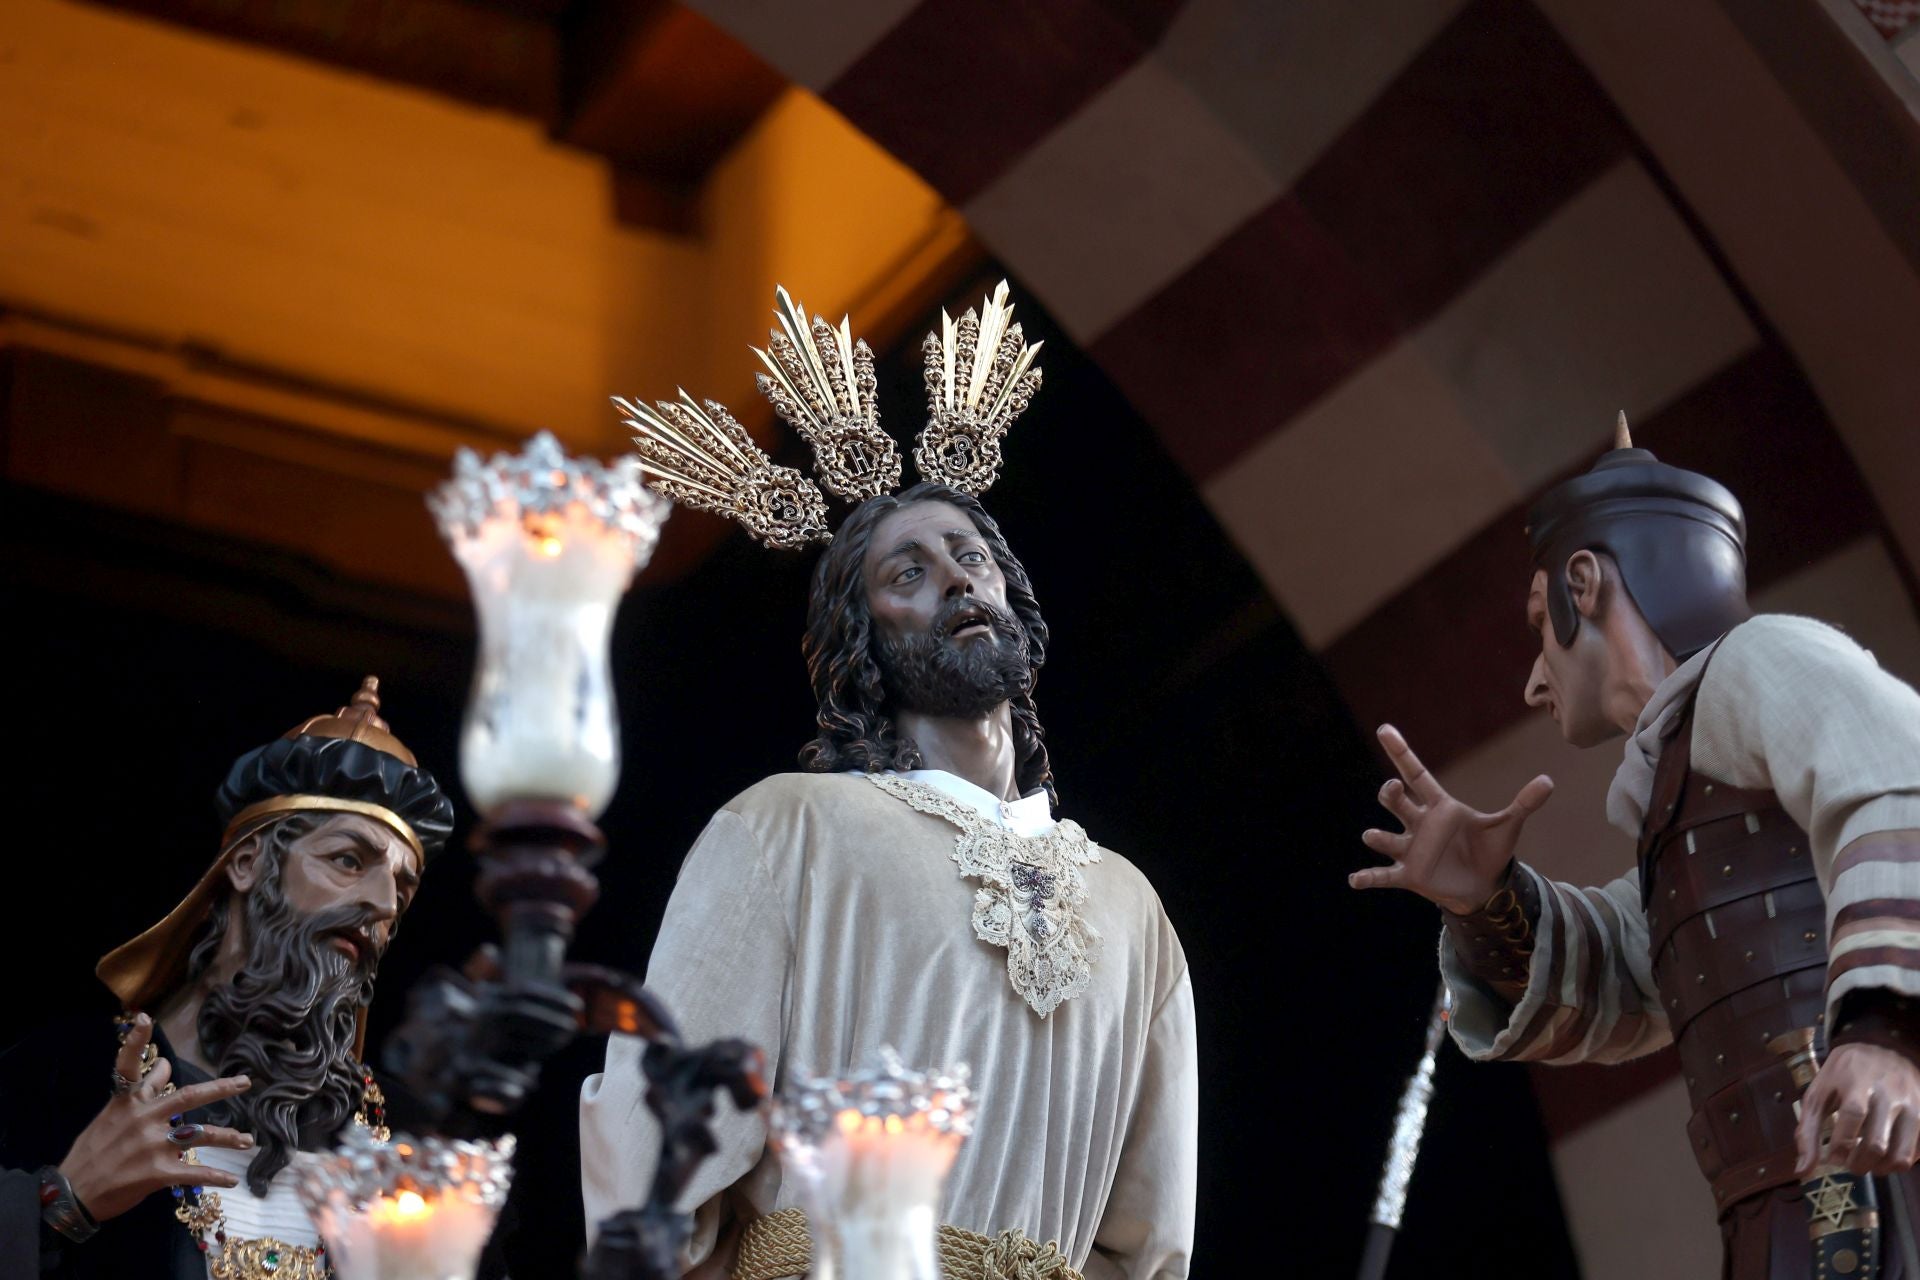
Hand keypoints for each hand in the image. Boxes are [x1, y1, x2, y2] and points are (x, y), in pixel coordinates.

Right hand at [57, 1013, 255, 1222]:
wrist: (72, 1195)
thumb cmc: (92, 1154)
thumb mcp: (110, 1116)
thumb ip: (142, 1091)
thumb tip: (167, 1063)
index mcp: (128, 1103)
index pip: (131, 1067)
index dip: (136, 1042)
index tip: (143, 1018)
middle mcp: (143, 1118)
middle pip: (189, 1097)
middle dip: (220, 1088)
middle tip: (245, 1082)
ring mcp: (152, 1146)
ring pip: (201, 1134)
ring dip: (228, 1137)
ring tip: (247, 1140)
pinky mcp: (158, 1173)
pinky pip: (194, 1172)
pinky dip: (215, 1176)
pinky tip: (231, 1179)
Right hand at [1350, 725, 1554, 914]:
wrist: (1484, 886)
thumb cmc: (1490, 851)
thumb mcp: (1507, 826)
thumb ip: (1523, 804)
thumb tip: (1549, 781)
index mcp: (1440, 807)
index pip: (1416, 774)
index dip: (1401, 753)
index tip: (1385, 729)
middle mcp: (1419, 824)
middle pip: (1397, 801)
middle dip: (1390, 794)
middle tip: (1392, 789)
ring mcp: (1411, 850)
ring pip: (1386, 837)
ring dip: (1378, 836)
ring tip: (1373, 835)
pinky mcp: (1409, 875)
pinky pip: (1383, 875)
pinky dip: (1368, 877)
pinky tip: (1355, 879)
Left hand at [1796, 1042, 1919, 1175]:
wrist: (1884, 1048)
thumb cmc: (1844, 1076)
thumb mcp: (1819, 1093)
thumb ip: (1808, 1130)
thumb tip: (1802, 1171)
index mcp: (1857, 1080)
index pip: (1853, 1115)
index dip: (1841, 1144)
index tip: (1832, 1159)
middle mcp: (1889, 1092)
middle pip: (1876, 1143)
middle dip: (1859, 1164)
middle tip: (1850, 1166)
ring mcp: (1913, 1105)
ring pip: (1901, 1155)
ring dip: (1881, 1169)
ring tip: (1868, 1165)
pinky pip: (1917, 1153)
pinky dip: (1899, 1163)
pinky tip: (1886, 1156)